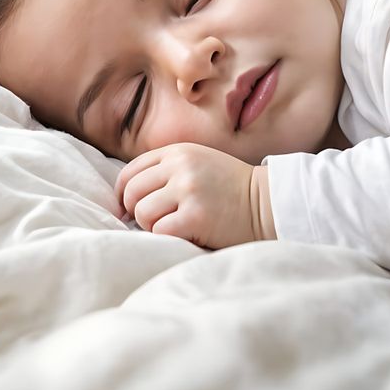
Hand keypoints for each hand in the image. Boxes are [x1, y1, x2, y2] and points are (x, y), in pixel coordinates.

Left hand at [117, 143, 274, 247]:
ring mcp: (188, 189)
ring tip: (174, 227)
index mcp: (178, 151)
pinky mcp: (195, 214)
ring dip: (152, 227)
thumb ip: (166, 171)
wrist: (265, 201)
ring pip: (143, 213)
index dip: (124, 194)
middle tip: (152, 222)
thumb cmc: (227, 188)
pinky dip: (167, 238)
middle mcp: (181, 166)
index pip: (131, 171)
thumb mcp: (197, 164)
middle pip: (132, 192)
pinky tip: (185, 234)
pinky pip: (160, 231)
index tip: (129, 209)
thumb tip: (124, 202)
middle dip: (136, 212)